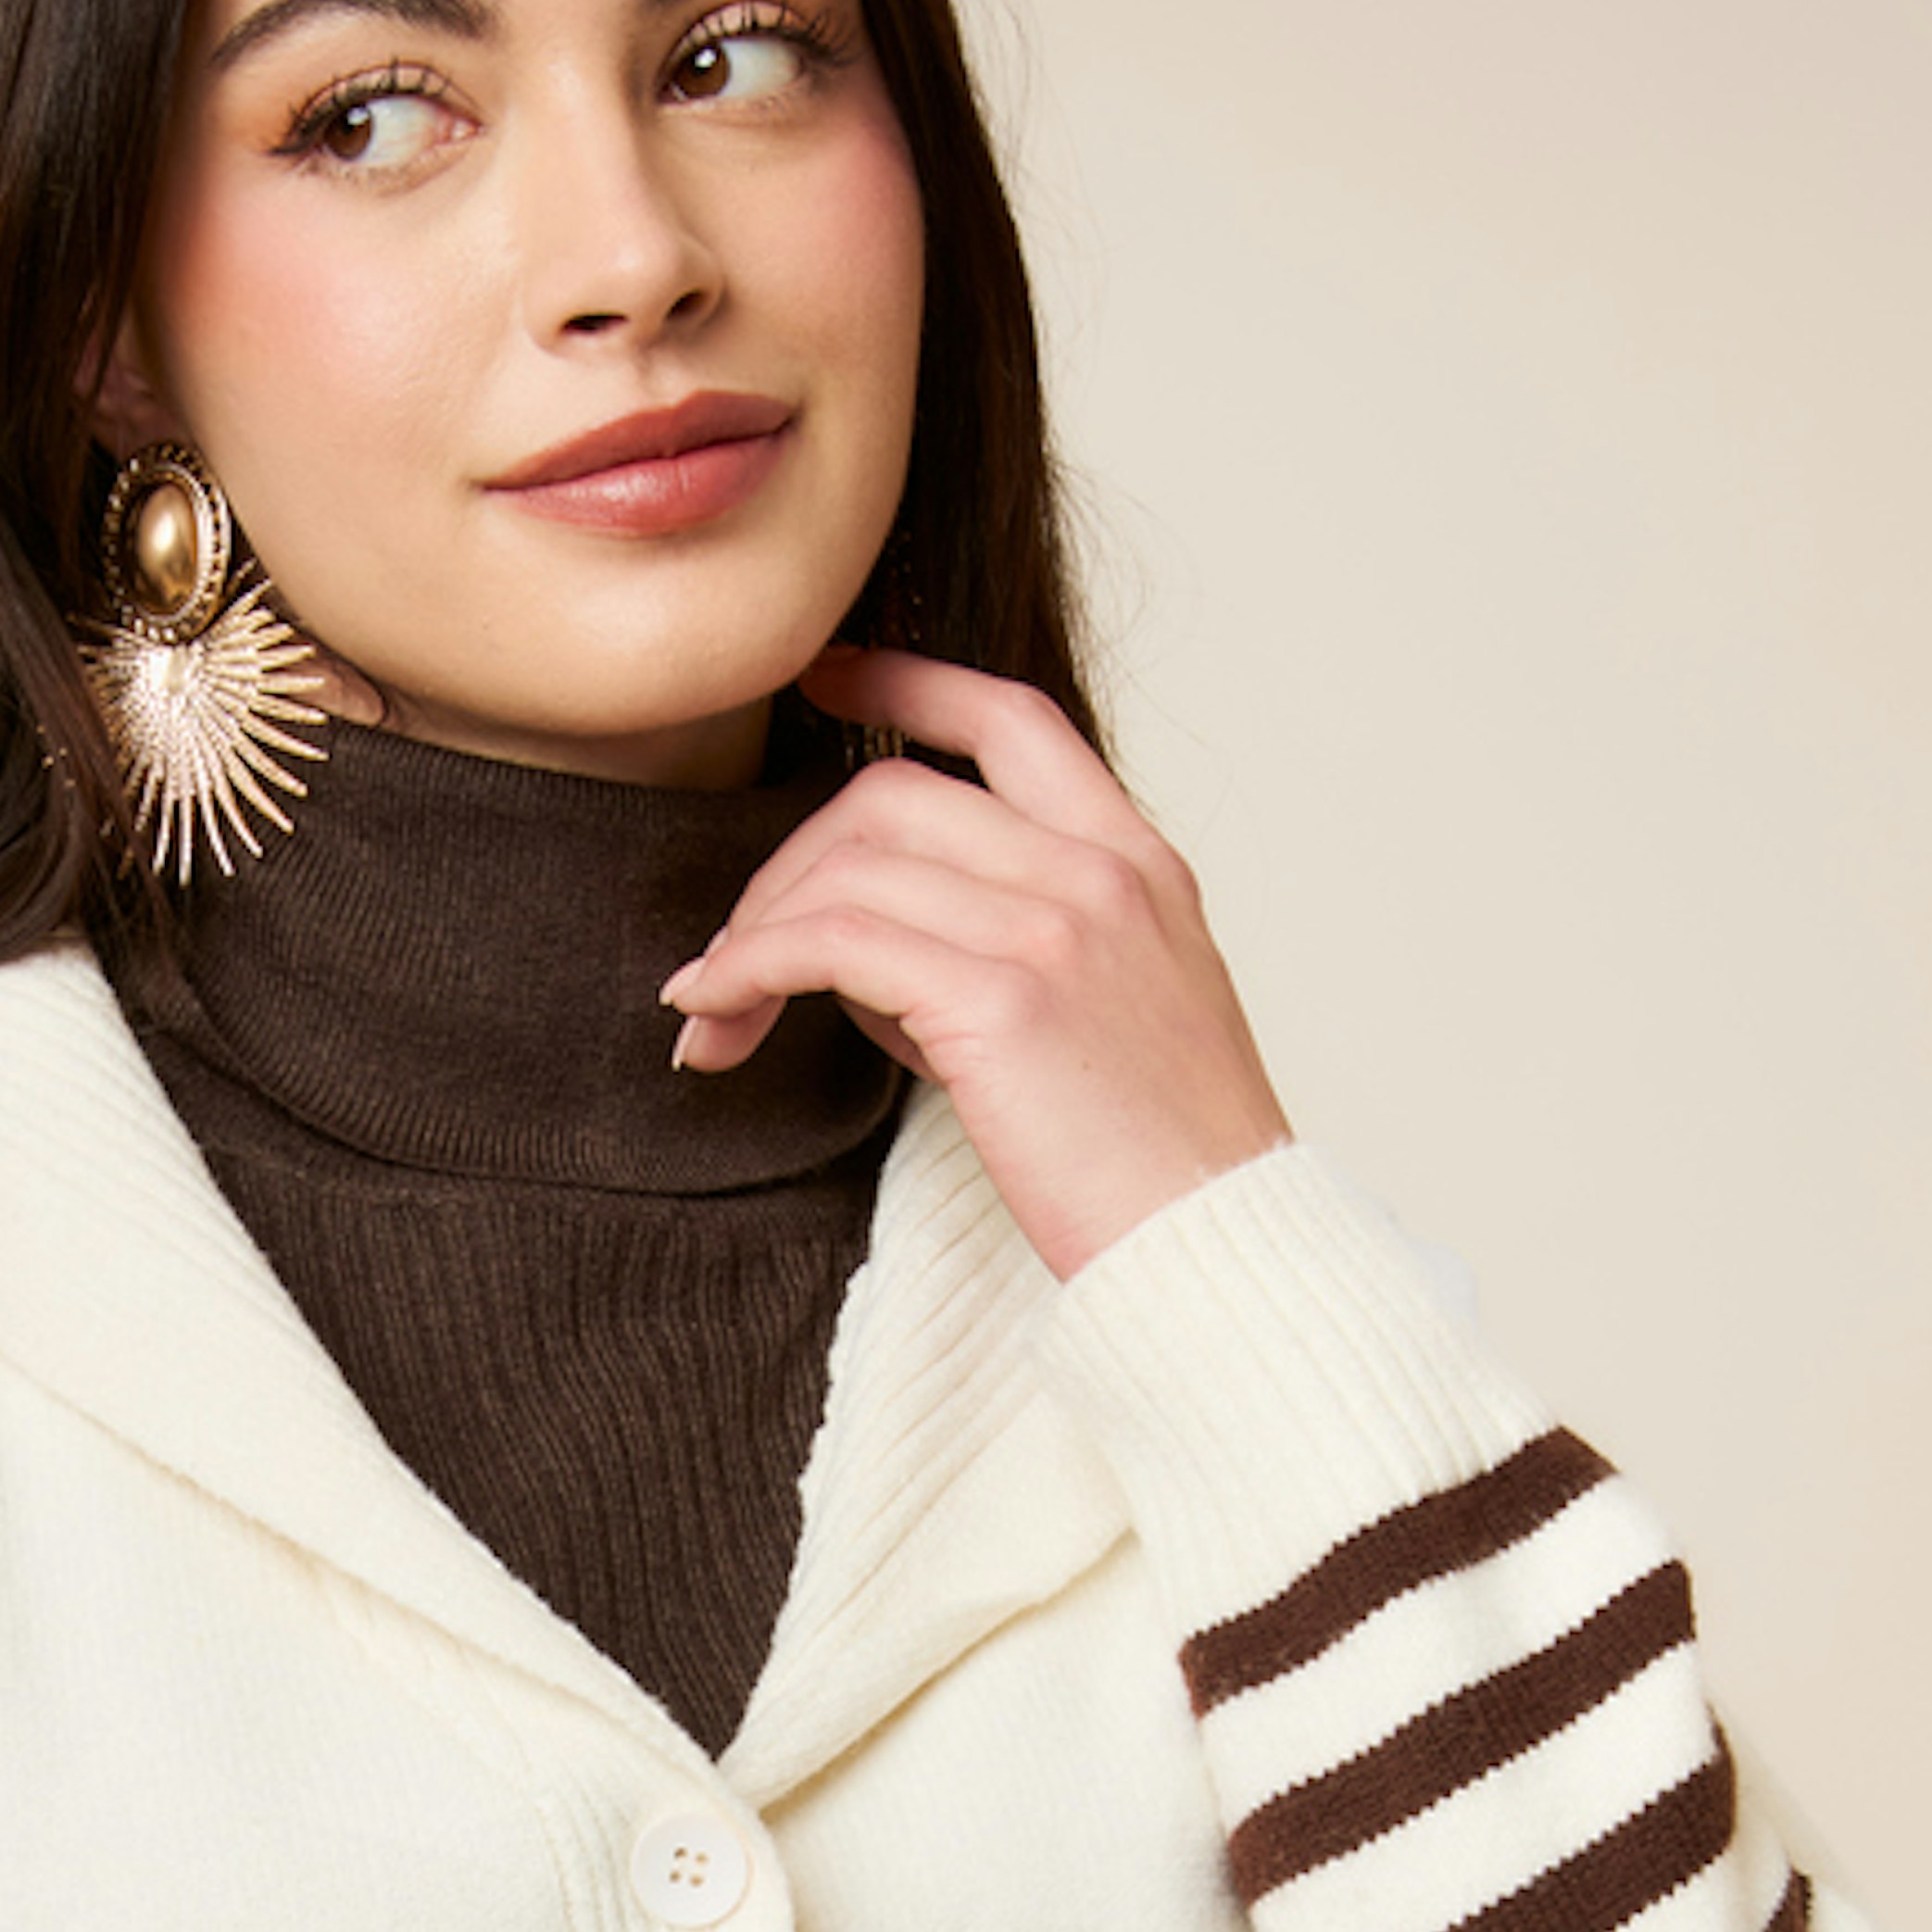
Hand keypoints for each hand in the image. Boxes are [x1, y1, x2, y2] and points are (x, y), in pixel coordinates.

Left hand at [661, 647, 1294, 1284]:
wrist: (1218, 1250)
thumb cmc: (1158, 1170)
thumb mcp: (1109, 1023)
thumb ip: (1008, 955)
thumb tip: (863, 954)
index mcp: (1137, 864)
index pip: (1011, 720)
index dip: (908, 684)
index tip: (829, 682)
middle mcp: (1100, 873)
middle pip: (892, 796)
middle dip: (785, 867)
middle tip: (732, 955)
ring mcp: (1056, 927)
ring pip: (849, 863)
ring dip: (752, 934)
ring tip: (713, 1008)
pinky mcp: (1003, 1000)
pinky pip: (832, 942)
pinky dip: (751, 967)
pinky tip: (715, 1012)